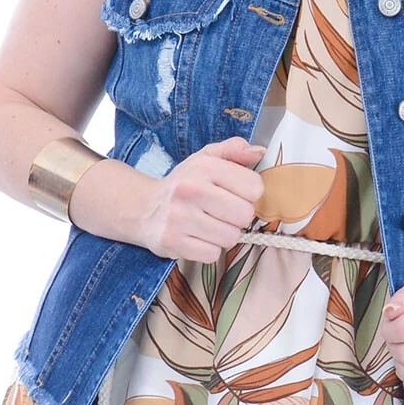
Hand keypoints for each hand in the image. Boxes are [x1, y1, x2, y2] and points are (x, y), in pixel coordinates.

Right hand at [135, 135, 265, 262]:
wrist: (144, 207)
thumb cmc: (183, 183)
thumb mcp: (206, 158)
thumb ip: (234, 150)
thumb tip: (259, 152)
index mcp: (204, 166)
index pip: (254, 187)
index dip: (249, 194)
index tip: (234, 194)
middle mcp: (190, 190)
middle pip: (245, 214)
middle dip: (237, 217)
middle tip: (221, 212)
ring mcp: (180, 217)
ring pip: (231, 237)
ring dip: (224, 234)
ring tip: (209, 225)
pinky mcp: (173, 242)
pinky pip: (212, 254)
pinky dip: (208, 249)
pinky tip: (197, 237)